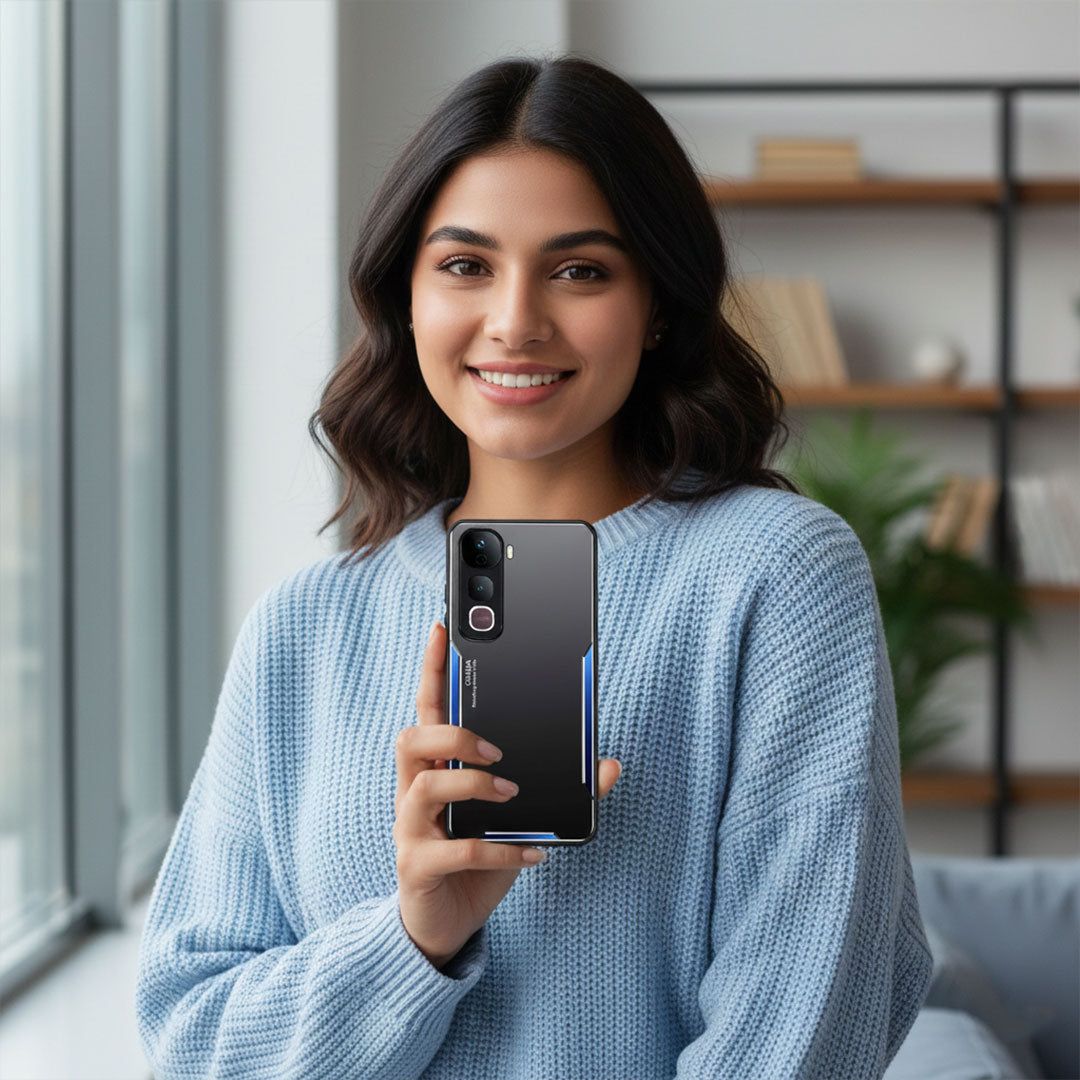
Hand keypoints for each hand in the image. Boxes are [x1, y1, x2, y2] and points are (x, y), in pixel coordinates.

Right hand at [393, 619, 621, 969]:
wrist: (448, 924)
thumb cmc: (477, 859)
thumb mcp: (521, 818)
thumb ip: (562, 788)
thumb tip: (608, 764)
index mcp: (437, 768)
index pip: (428, 709)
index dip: (432, 669)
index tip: (441, 627)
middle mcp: (415, 792)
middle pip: (412, 738)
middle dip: (455, 733)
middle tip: (498, 749)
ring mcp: (410, 829)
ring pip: (424, 786)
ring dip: (473, 783)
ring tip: (512, 794)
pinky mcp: (417, 867)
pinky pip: (453, 849)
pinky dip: (498, 850)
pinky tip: (532, 855)